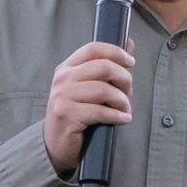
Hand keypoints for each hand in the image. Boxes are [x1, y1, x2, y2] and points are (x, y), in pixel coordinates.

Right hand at [43, 40, 135, 173]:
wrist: (55, 143)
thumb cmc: (76, 113)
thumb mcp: (88, 87)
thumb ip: (106, 66)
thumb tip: (129, 43)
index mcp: (67, 68)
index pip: (93, 49)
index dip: (116, 52)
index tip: (130, 62)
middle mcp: (63, 79)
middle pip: (103, 67)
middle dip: (124, 79)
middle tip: (129, 93)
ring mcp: (63, 96)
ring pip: (104, 90)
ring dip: (122, 101)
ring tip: (125, 110)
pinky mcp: (67, 114)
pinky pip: (101, 111)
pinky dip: (117, 116)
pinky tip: (123, 119)